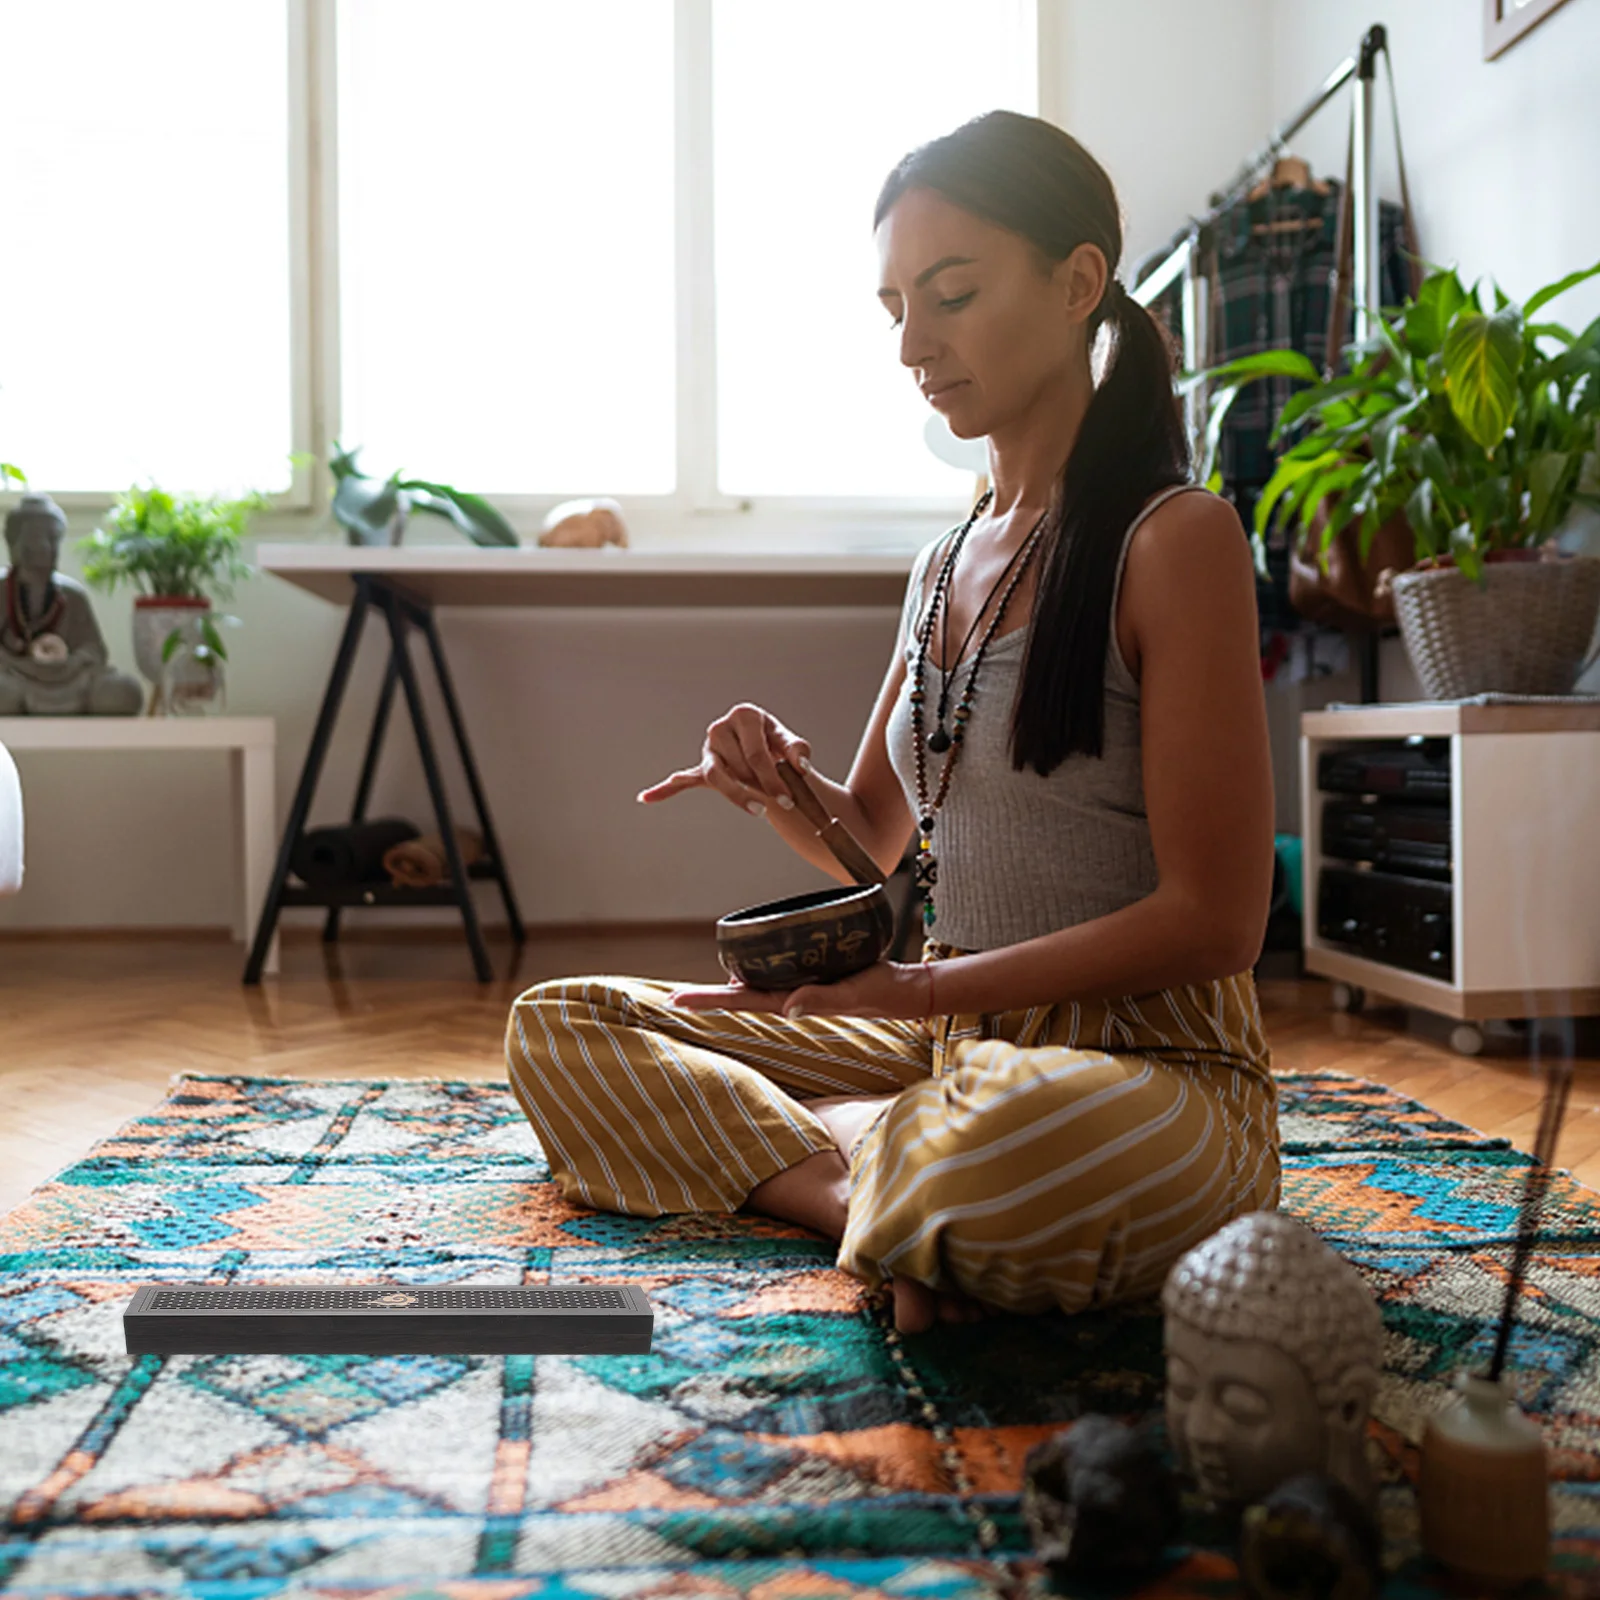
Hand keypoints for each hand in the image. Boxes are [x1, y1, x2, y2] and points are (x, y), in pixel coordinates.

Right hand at [637, 702, 812, 818]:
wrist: (769, 752)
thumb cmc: (780, 746)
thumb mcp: (792, 743)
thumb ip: (798, 751)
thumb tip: (801, 767)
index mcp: (744, 715)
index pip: (756, 752)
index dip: (774, 777)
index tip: (788, 798)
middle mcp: (721, 728)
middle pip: (739, 766)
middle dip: (761, 786)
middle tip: (781, 803)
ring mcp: (709, 749)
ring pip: (716, 776)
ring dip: (736, 795)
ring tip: (758, 811)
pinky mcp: (702, 768)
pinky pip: (683, 780)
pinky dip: (664, 790)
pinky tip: (647, 798)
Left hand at [670, 960, 932, 1020]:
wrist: (904, 990)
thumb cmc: (881, 993)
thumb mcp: (852, 995)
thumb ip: (821, 1000)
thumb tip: (787, 1008)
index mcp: (791, 1002)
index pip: (739, 1001)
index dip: (707, 1000)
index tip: (674, 1000)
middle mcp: (789, 996)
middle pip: (738, 995)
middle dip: (707, 997)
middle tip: (672, 997)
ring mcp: (798, 986)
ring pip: (754, 985)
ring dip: (727, 986)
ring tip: (699, 988)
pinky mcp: (811, 973)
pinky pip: (774, 972)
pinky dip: (754, 969)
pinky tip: (746, 963)